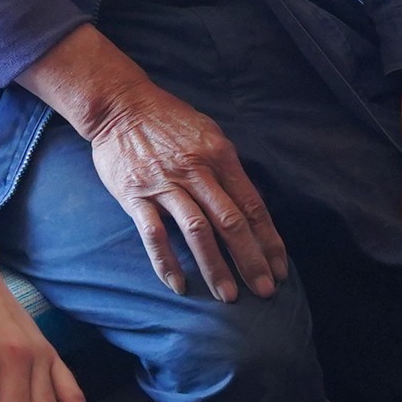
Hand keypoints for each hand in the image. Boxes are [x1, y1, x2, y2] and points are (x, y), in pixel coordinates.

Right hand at [26, 28, 286, 302]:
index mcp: (220, 155)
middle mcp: (196, 170)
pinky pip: (154, 234)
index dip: (269, 240)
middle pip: (231, 222)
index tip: (281, 268)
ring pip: (197, 231)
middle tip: (265, 291)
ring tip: (229, 296)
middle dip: (251, 260)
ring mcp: (165, 184)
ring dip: (216, 266)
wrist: (120, 105)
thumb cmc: (169, 121)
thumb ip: (229, 170)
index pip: (253, 205)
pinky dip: (167, 262)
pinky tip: (180, 286)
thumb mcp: (209, 135)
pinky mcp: (135, 195)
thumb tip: (251, 207)